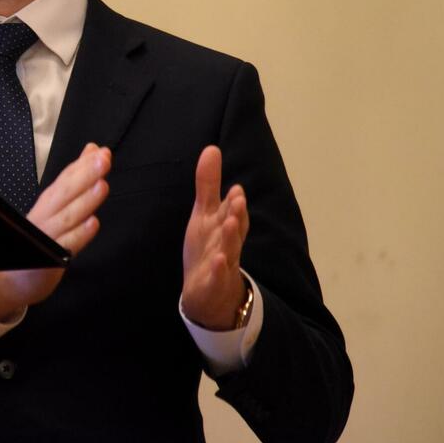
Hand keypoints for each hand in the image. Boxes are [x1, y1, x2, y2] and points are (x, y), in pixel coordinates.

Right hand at [0, 143, 109, 322]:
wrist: (8, 281)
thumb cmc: (36, 240)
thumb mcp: (56, 207)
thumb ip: (75, 179)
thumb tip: (92, 151)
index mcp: (47, 205)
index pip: (64, 179)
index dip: (81, 164)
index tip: (99, 150)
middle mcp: (44, 218)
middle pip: (63, 193)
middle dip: (84, 175)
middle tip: (102, 160)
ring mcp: (45, 239)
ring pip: (66, 217)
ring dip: (84, 200)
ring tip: (101, 185)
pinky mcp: (48, 262)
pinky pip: (64, 246)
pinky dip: (78, 235)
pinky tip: (91, 224)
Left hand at [181, 145, 248, 329]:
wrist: (209, 293)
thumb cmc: (209, 246)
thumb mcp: (205, 213)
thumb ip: (208, 183)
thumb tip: (212, 148)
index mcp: (225, 226)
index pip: (232, 212)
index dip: (234, 202)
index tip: (235, 188)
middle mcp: (227, 243)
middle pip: (234, 228)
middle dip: (237, 214)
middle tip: (238, 198)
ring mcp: (222, 264)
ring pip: (229, 250)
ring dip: (230, 237)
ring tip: (231, 223)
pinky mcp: (212, 283)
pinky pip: (217, 276)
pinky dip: (218, 269)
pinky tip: (217, 260)